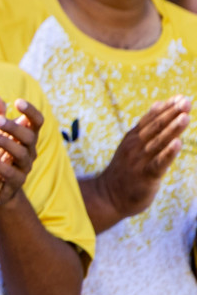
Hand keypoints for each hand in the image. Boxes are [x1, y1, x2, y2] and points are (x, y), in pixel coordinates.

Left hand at [0, 91, 41, 201]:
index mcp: (28, 137)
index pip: (37, 121)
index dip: (31, 111)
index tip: (17, 101)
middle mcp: (30, 151)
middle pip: (29, 136)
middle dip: (13, 127)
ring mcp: (24, 167)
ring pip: (21, 154)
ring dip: (5, 143)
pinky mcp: (16, 182)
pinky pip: (10, 173)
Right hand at [94, 96, 188, 222]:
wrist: (108, 197)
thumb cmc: (125, 171)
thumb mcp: (131, 145)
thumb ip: (146, 127)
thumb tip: (160, 104)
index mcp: (132, 138)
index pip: (150, 119)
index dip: (166, 108)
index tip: (180, 97)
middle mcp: (135, 147)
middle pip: (155, 128)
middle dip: (171, 114)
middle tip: (186, 102)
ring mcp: (139, 161)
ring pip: (158, 142)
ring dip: (172, 129)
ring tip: (185, 117)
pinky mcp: (145, 176)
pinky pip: (158, 163)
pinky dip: (168, 153)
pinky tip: (177, 143)